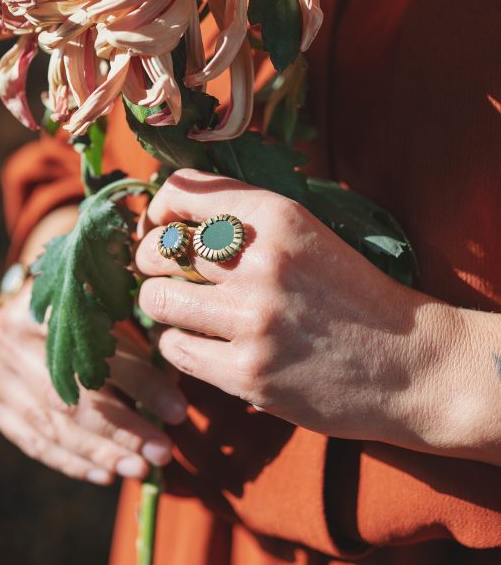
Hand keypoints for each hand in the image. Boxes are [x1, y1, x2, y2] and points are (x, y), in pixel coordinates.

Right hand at [0, 283, 186, 484]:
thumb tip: (173, 385)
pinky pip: (30, 439)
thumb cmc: (88, 298)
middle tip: (162, 452)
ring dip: (100, 453)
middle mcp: (5, 332)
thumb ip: (138, 333)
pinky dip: (70, 461)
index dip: (141, 382)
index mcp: (42, 297)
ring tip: (139, 469)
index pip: (96, 349)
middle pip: (70, 393)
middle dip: (121, 429)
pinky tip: (105, 474)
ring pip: (49, 423)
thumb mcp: (112, 297)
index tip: (179, 411)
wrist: (32, 298)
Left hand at [135, 169, 467, 453]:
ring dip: (163, 304)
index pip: (181, 191)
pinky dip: (180, 345)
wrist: (413, 366)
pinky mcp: (248, 373)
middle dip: (150, 261)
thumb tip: (171, 212)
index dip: (160, 209)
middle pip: (158, 248)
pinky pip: (175, 349)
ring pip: (157, 299)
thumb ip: (249, 219)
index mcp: (278, 216)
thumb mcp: (310, 236)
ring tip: (185, 311)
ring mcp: (252, 320)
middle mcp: (261, 262)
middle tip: (164, 273)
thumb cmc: (357, 297)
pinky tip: (204, 344)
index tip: (161, 227)